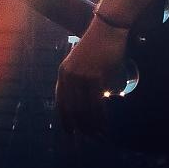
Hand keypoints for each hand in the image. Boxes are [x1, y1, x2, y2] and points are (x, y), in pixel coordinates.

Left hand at [55, 17, 129, 137]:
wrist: (108, 29)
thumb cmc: (98, 46)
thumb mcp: (82, 63)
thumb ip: (80, 81)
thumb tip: (86, 103)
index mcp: (63, 73)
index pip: (61, 102)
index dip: (65, 119)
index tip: (70, 133)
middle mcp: (69, 76)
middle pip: (73, 109)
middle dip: (81, 126)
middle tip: (89, 137)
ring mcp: (81, 76)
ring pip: (85, 108)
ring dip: (92, 124)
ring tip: (98, 134)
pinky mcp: (95, 76)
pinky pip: (97, 102)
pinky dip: (100, 116)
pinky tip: (104, 124)